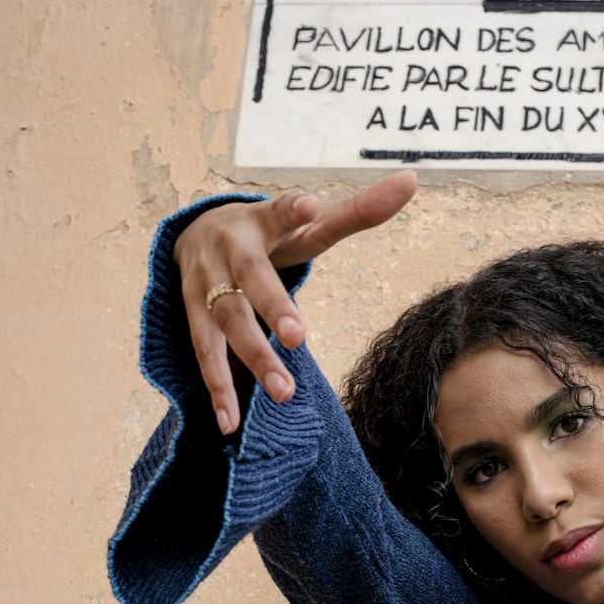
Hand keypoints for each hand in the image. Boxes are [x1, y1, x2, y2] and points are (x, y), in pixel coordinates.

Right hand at [173, 170, 417, 434]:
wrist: (194, 234)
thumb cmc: (268, 232)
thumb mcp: (308, 222)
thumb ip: (358, 210)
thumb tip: (412, 181)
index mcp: (260, 221)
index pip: (279, 211)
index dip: (293, 210)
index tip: (309, 206)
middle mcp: (227, 252)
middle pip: (249, 280)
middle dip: (272, 307)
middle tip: (300, 338)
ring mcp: (203, 287)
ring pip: (224, 322)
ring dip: (251, 358)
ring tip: (282, 391)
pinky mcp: (191, 320)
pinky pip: (203, 356)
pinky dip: (217, 390)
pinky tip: (231, 423)